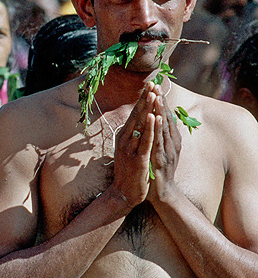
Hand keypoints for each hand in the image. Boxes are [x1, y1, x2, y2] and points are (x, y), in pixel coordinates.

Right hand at [111, 82, 155, 208]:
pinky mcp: (138, 159)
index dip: (142, 99)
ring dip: (147, 109)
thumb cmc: (130, 171)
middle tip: (151, 84)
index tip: (149, 85)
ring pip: (140, 125)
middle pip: (136, 115)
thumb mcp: (130, 149)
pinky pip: (145, 141)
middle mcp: (125, 140)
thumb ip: (135, 135)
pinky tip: (154, 117)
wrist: (124, 193)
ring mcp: (130, 149)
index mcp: (124, 136)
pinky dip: (150, 128)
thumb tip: (141, 121)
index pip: (135, 114)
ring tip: (153, 95)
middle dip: (145, 99)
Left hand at [146, 89, 181, 203]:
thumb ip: (160, 137)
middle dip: (160, 101)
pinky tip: (155, 117)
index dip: (160, 101)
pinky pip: (158, 141)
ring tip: (156, 95)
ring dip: (159, 110)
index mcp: (170, 140)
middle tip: (156, 84)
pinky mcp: (160, 159)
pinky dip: (157, 128)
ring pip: (163, 127)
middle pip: (165, 118)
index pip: (164, 116)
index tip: (155, 86)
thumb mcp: (159, 151)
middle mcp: (171, 143)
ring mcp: (166, 151)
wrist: (162, 194)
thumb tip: (156, 123)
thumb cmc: (159, 171)